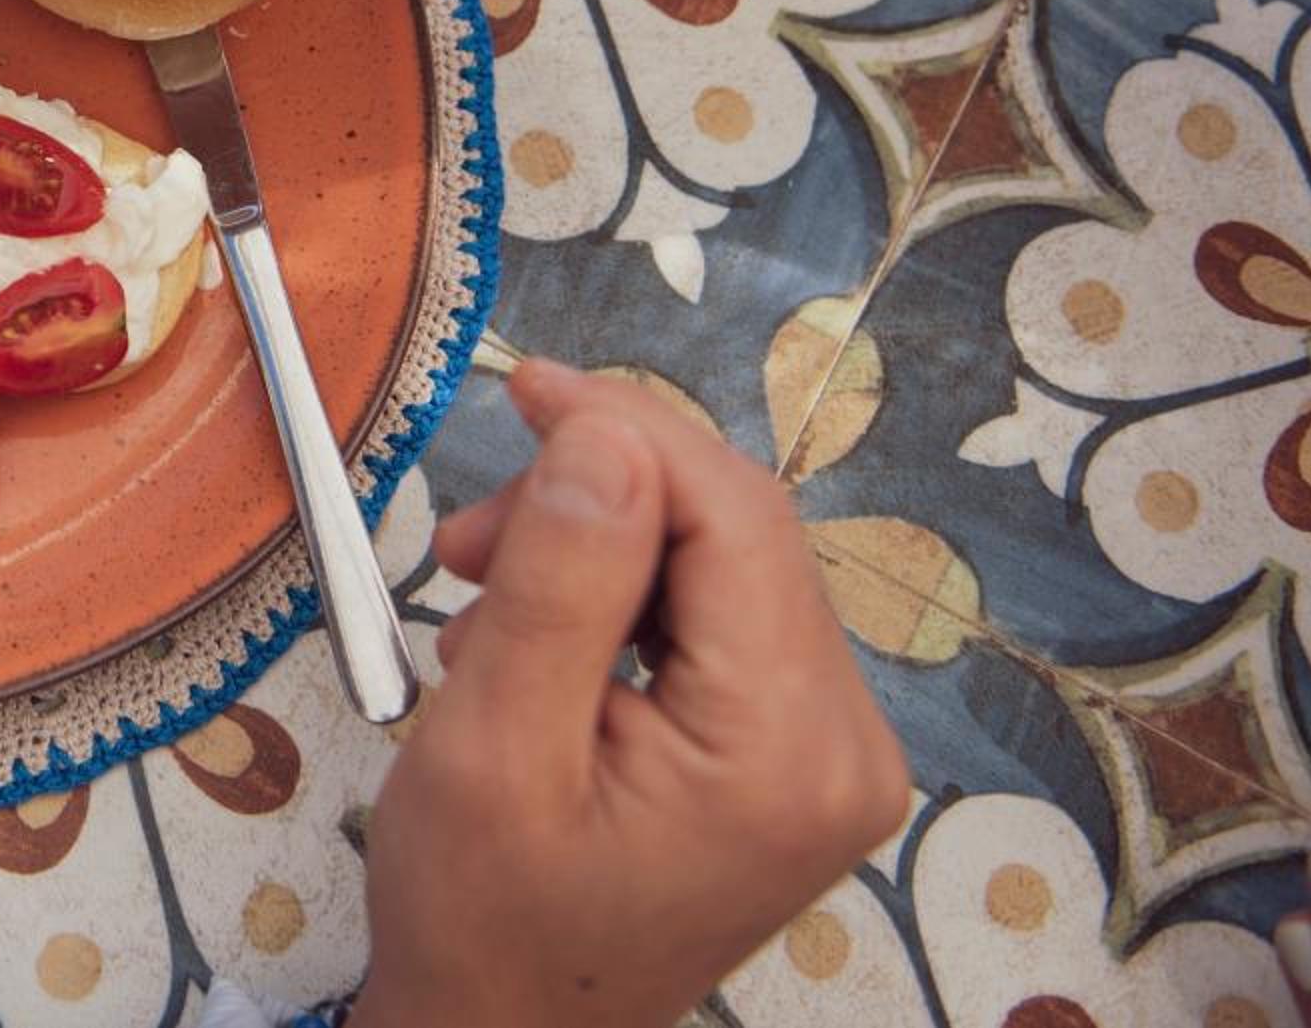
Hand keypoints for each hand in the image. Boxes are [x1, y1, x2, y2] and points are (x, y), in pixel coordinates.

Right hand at [355, 360, 909, 1027]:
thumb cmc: (484, 919)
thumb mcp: (494, 745)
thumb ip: (559, 585)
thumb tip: (604, 438)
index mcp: (789, 750)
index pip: (735, 518)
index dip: (629, 431)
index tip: (521, 390)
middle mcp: (845, 747)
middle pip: (734, 536)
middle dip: (596, 498)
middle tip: (464, 542)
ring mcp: (826, 757)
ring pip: (720, 569)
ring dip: (595, 551)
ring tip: (478, 605)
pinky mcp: (791, 761)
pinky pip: (717, 625)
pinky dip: (620, 604)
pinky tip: (534, 642)